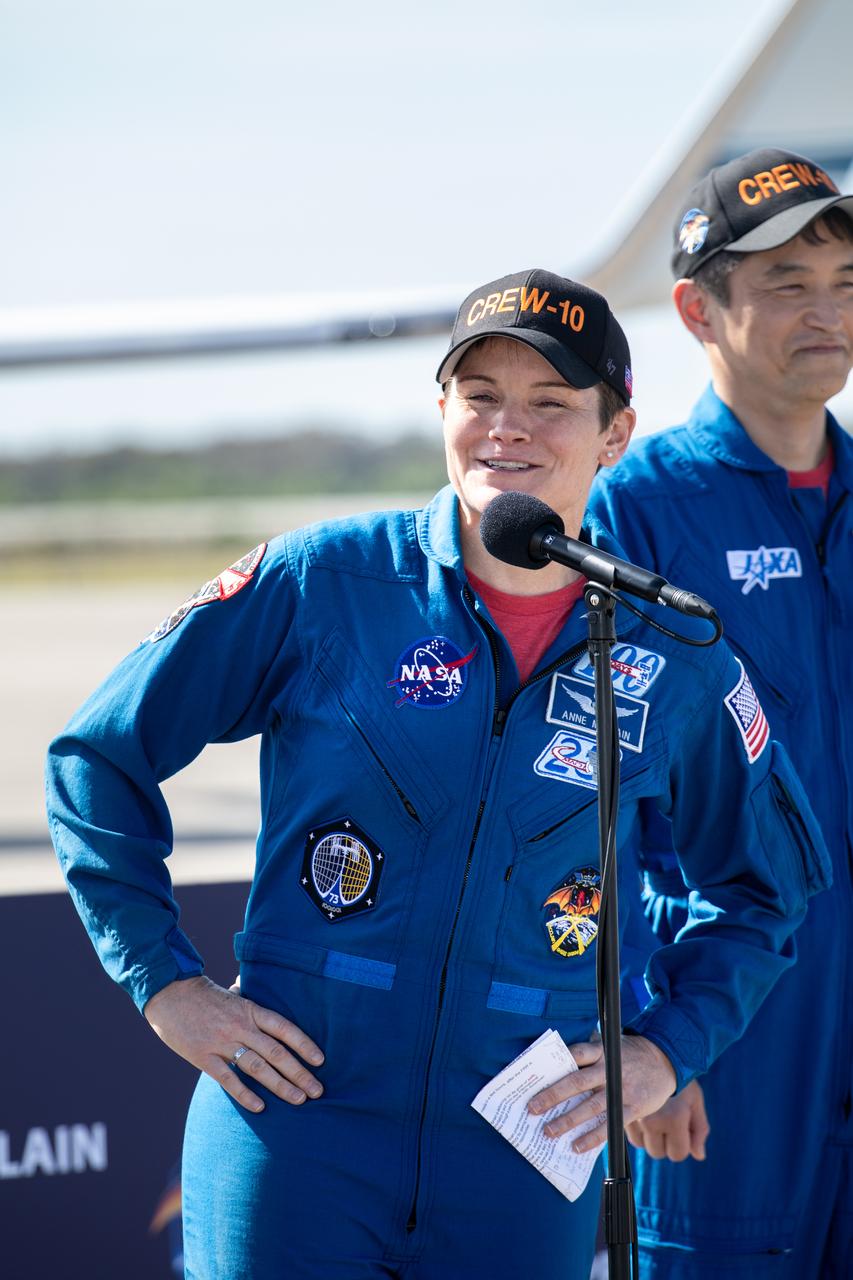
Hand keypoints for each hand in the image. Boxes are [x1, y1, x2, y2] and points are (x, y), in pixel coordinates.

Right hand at [144, 975, 324, 1113]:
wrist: (170, 993)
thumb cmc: (203, 995)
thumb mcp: (232, 993)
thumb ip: (249, 999)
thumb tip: (258, 992)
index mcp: (250, 1010)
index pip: (285, 1028)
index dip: (304, 1045)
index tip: (320, 1061)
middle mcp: (241, 1027)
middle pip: (277, 1053)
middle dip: (299, 1073)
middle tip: (318, 1091)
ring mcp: (222, 1042)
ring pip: (258, 1068)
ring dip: (280, 1086)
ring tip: (299, 1100)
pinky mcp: (203, 1057)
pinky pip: (228, 1079)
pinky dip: (245, 1094)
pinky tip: (260, 1107)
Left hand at [527, 1034, 676, 1153]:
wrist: (664, 1060)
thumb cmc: (627, 1055)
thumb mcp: (608, 1046)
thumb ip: (587, 1055)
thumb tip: (555, 1067)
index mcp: (601, 1051)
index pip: (575, 1054)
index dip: (555, 1064)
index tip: (535, 1077)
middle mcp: (609, 1069)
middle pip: (577, 1082)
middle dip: (553, 1095)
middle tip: (532, 1108)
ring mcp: (621, 1089)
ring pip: (590, 1106)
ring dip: (568, 1120)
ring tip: (548, 1132)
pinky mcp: (632, 1107)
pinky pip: (609, 1125)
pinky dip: (592, 1137)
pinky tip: (576, 1146)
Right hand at [625, 1077, 708, 1160]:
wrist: (654, 1051)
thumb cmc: (679, 1078)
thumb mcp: (695, 1100)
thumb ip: (700, 1129)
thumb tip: (699, 1156)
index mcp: (675, 1117)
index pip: (678, 1154)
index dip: (681, 1146)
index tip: (680, 1133)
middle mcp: (653, 1119)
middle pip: (657, 1152)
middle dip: (663, 1144)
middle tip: (666, 1124)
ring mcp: (634, 1114)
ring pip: (640, 1145)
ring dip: (647, 1138)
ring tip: (654, 1118)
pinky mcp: (619, 1108)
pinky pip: (629, 1133)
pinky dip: (635, 1129)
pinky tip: (641, 1115)